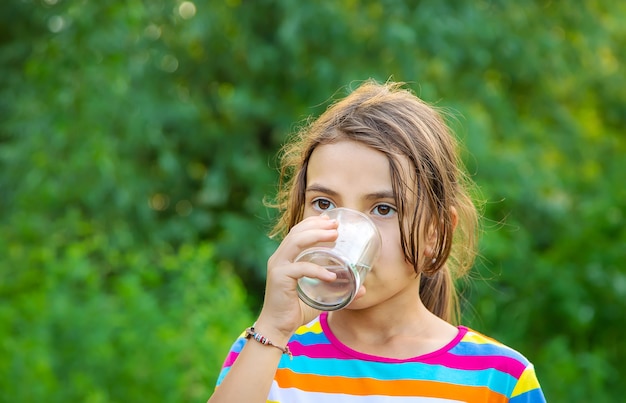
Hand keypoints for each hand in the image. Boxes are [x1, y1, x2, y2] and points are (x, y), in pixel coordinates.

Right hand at [255, 215, 338, 340]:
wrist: (277, 328)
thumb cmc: (295, 311)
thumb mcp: (320, 296)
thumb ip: (337, 290)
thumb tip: (363, 289)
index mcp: (285, 258)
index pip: (297, 232)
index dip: (312, 223)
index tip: (329, 219)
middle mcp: (279, 258)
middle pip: (297, 232)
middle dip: (317, 225)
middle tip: (336, 225)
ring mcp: (278, 266)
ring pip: (296, 242)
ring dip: (316, 236)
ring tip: (335, 236)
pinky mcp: (279, 278)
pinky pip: (301, 269)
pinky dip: (317, 270)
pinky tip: (331, 275)